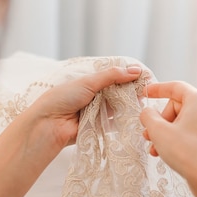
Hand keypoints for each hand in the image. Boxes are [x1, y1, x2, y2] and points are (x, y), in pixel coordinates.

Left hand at [27, 65, 142, 149]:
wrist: (49, 124)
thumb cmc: (63, 99)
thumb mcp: (88, 82)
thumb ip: (112, 76)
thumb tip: (135, 70)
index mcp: (90, 82)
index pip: (114, 76)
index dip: (129, 76)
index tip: (145, 77)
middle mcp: (95, 95)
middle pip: (119, 91)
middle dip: (131, 91)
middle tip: (147, 90)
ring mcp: (97, 111)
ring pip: (118, 106)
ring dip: (128, 104)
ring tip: (143, 102)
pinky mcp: (99, 126)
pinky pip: (115, 121)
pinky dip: (123, 118)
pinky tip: (135, 115)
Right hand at [139, 81, 196, 190]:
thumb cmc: (187, 153)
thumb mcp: (159, 131)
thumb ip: (148, 116)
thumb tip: (147, 112)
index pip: (175, 87)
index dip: (157, 89)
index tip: (144, 92)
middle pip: (175, 106)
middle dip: (159, 120)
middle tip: (149, 135)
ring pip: (179, 121)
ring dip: (163, 133)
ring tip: (154, 147)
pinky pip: (186, 132)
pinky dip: (173, 139)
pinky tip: (163, 153)